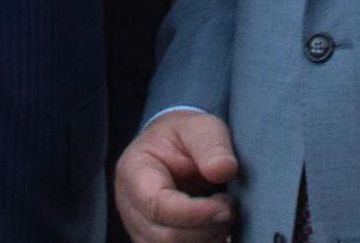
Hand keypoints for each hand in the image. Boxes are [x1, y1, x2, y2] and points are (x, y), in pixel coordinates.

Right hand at [114, 111, 237, 242]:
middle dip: (205, 227)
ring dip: (206, 238)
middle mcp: (130, 205)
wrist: (173, 147)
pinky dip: (203, 242)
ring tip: (223, 213)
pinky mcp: (152, 240)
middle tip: (229, 206)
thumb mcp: (202, 127)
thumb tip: (224, 169)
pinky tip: (215, 226)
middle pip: (164, 235)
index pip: (157, 206)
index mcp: (135, 171)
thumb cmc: (185, 136)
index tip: (226, 205)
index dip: (195, 213)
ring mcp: (138, 227)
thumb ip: (213, 145)